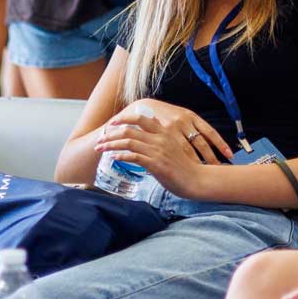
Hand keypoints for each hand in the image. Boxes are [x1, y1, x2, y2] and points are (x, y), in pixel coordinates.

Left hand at [93, 103, 231, 198]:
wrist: (198, 179)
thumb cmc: (186, 166)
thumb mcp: (174, 147)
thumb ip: (161, 138)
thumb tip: (149, 130)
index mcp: (164, 132)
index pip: (140, 118)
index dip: (123, 119)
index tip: (111, 122)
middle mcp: (160, 138)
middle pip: (129, 130)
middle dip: (111, 135)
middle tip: (100, 140)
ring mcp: (158, 151)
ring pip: (128, 142)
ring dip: (111, 145)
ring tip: (101, 149)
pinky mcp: (157, 164)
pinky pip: (134, 156)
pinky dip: (122, 156)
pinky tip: (114, 158)